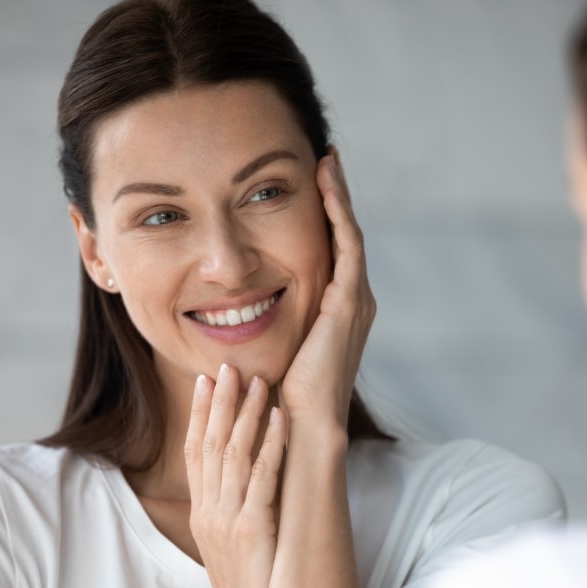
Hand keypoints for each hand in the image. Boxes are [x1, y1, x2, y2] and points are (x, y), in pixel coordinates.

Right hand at [184, 364, 286, 587]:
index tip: (205, 381)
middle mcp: (210, 512)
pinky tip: (281, 418)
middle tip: (228, 365)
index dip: (199, 414)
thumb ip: (228, 509)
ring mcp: (229, 520)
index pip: (194, 452)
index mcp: (202, 514)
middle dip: (220, 402)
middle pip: (209, 444)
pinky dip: (271, 444)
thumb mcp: (227, 544)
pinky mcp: (254, 529)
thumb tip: (237, 477)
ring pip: (233, 454)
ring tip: (258, 380)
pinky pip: (263, 477)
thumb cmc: (249, 584)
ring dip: (247, 413)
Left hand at [279, 148, 375, 429]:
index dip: (324, 218)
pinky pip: (346, 244)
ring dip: (338, 196)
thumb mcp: (274, 348)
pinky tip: (325, 184)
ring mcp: (355, 300)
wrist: (300, 426)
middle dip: (335, 198)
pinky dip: (338, 211)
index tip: (310, 186)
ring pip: (349, 233)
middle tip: (325, 162)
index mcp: (338, 311)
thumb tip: (231, 310)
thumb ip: (266, 324)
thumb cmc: (279, 395)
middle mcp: (353, 301)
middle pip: (345, 237)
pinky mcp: (349, 301)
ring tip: (327, 162)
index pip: (333, 253)